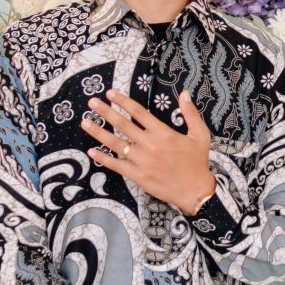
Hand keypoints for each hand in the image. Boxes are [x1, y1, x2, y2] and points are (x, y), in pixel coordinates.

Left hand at [82, 87, 216, 215]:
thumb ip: (190, 113)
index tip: (110, 93)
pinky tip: (91, 151)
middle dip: (105, 112)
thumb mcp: (200, 135)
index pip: (139, 112)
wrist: (195, 191)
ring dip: (99, 132)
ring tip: (85, 123)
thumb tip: (184, 93)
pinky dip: (103, 158)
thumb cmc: (197, 162)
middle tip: (92, 103)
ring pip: (116, 143)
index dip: (123, 101)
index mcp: (163, 133)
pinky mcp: (137, 175)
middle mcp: (150, 144)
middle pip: (123, 124)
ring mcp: (142, 161)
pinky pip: (117, 165)